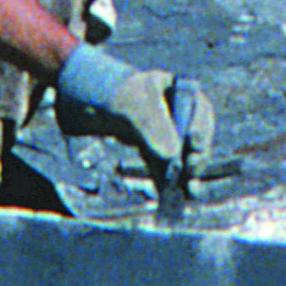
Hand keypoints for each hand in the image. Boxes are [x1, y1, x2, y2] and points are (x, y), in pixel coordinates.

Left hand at [55, 44, 202, 201]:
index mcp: (177, 90)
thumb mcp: (130, 106)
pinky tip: (169, 195)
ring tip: (187, 192)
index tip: (192, 147)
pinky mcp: (153, 148)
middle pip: (195, 136)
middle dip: (196, 156)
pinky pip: (164, 165)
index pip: (200, 111)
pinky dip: (167, 179)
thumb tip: (172, 154)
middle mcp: (176, 111)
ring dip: (185, 174)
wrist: (85, 101)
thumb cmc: (110, 94)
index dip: (201, 130)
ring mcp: (165, 131)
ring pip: (182, 154)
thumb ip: (151, 126)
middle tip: (190, 172)